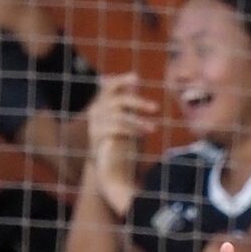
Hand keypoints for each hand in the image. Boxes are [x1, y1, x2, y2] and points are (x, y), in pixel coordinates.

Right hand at [83, 74, 152, 215]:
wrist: (111, 174)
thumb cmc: (123, 146)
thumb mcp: (129, 121)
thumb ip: (130, 103)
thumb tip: (135, 80)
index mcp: (101, 107)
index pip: (108, 87)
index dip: (121, 80)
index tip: (136, 77)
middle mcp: (95, 114)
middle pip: (115, 99)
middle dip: (137, 102)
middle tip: (155, 108)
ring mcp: (95, 125)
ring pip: (118, 114)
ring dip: (138, 120)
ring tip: (154, 128)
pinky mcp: (98, 138)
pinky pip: (116, 127)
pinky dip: (132, 129)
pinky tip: (144, 134)